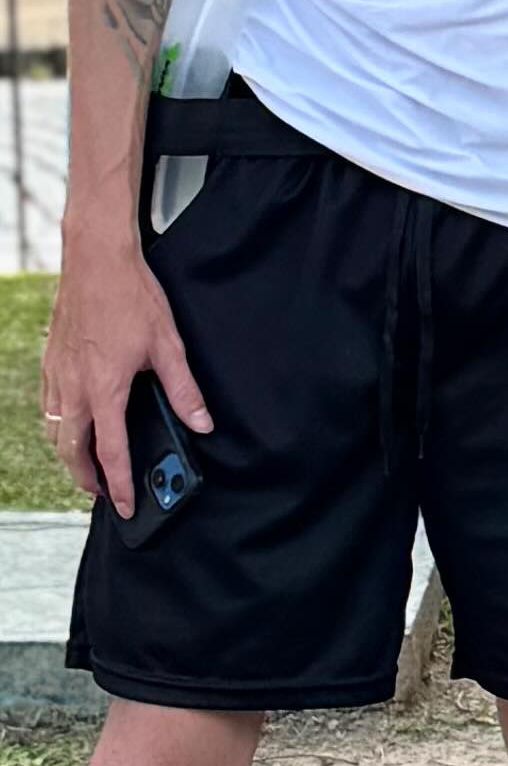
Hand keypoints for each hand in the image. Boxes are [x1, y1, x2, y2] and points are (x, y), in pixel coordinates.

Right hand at [41, 245, 209, 518]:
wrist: (95, 258)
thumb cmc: (131, 297)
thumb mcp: (168, 345)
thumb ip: (184, 390)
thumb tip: (202, 423)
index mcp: (104, 390)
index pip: (110, 453)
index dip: (119, 486)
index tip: (126, 507)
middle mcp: (74, 387)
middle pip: (72, 453)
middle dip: (86, 479)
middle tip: (104, 493)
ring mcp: (57, 374)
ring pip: (55, 431)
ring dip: (70, 455)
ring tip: (88, 466)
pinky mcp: (49, 360)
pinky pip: (48, 407)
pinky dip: (58, 427)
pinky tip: (71, 425)